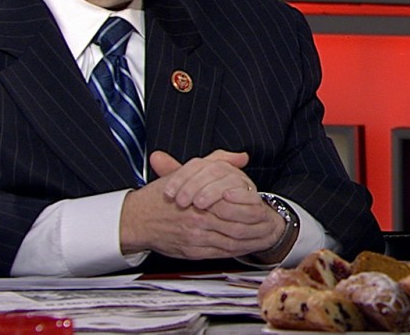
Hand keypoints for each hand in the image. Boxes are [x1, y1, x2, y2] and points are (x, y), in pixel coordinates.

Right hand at [118, 151, 285, 259]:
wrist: (135, 219)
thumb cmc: (160, 195)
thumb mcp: (188, 171)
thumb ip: (217, 161)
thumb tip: (241, 157)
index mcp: (200, 200)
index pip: (236, 207)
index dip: (255, 210)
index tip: (267, 209)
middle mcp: (199, 221)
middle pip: (238, 227)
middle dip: (259, 229)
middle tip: (274, 227)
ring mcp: (196, 239)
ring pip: (232, 243)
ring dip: (251, 242)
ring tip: (266, 238)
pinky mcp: (192, 252)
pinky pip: (220, 253)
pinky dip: (236, 251)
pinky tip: (246, 247)